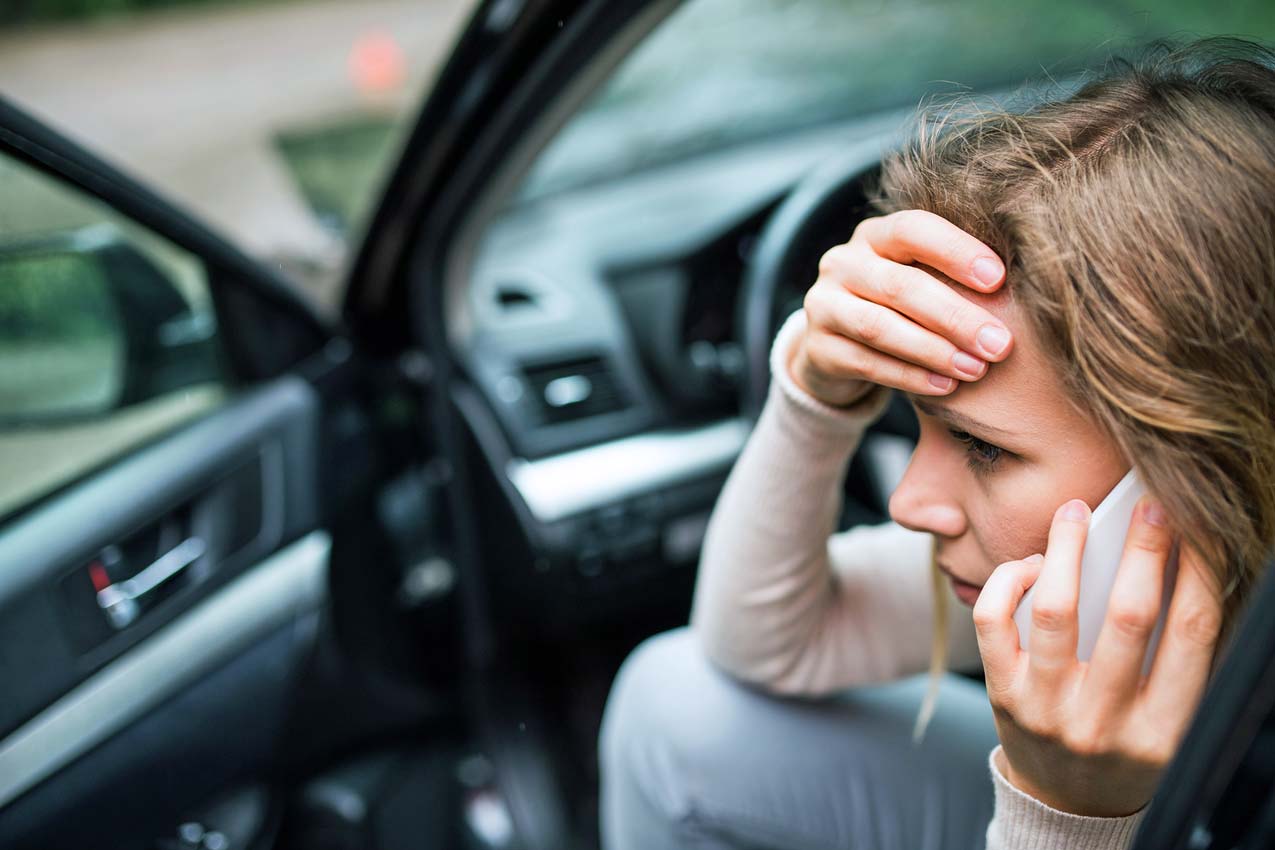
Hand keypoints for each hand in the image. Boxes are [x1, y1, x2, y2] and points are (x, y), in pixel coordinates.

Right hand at [789, 209, 1014, 406]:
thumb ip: (952, 277)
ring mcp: (823, 305)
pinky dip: (909, 376)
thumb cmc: (900, 308)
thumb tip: (1021, 289)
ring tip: (975, 369)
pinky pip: (866, 363)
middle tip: (999, 343)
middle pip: (899, 285)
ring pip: (879, 327)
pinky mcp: (817, 349)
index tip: (999, 279)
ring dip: (933, 350)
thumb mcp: (920, 280)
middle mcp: (842, 263)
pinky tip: (944, 386)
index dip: (955, 251)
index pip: (913, 229)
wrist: (837, 347)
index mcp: (875, 235)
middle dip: (955, 316)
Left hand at [973, 496, 1223, 816]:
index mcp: (1164, 727)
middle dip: (1144, 549)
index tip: (1197, 527)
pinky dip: (1009, 580)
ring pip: (1055, 610)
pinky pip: (994, 622)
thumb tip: (1170, 563)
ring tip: (1074, 512)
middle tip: (1147, 504)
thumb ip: (1172, 654)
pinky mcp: (1003, 695)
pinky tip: (1030, 565)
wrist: (1067, 803)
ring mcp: (1048, 709)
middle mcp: (1106, 722)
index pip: (1193, 633)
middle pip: (1130, 616)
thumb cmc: (1124, 744)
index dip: (1200, 571)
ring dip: (1067, 549)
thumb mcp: (1165, 715)